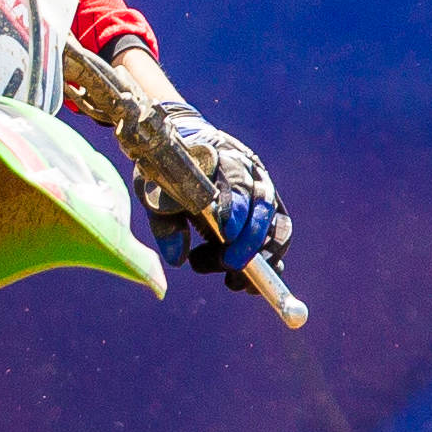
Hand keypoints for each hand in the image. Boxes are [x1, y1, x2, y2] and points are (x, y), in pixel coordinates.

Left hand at [116, 87, 288, 283]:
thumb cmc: (166, 171)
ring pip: (277, 225)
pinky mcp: (269, 211)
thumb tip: (176, 258)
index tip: (226, 234)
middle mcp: (250, 171)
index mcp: (221, 156)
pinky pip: (279, 238)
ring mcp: (264, 191)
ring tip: (233, 282)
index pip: (235, 180)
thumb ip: (164, 220)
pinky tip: (245, 283)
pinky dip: (269, 263)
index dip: (234, 207)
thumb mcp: (153, 189)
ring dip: (261, 258)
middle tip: (229, 265)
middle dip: (249, 239)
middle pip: (262, 205)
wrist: (186, 148)